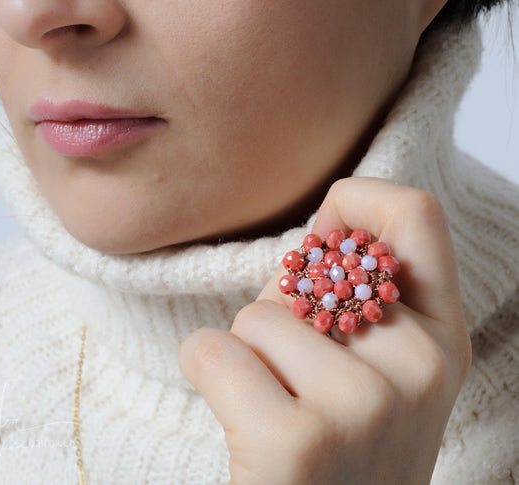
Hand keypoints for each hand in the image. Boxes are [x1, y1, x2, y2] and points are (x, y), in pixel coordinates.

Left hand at [179, 177, 471, 484]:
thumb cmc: (339, 446)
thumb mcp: (374, 367)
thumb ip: (352, 293)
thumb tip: (321, 228)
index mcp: (441, 339)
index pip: (415, 212)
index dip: (356, 201)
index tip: (321, 237)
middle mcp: (419, 368)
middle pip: (309, 268)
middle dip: (284, 309)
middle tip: (296, 371)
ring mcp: (363, 407)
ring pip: (255, 316)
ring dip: (248, 353)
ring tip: (276, 404)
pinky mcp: (295, 442)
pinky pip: (212, 351)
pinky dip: (206, 371)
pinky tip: (240, 417)